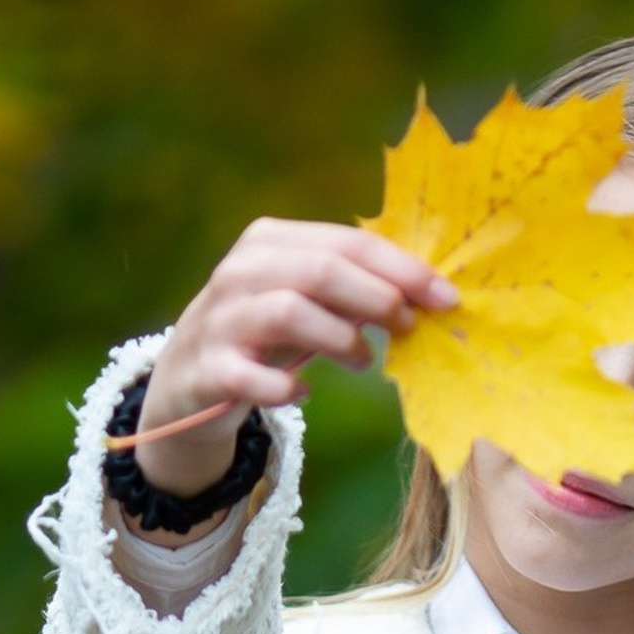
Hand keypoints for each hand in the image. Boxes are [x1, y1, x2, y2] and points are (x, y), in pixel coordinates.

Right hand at [134, 219, 456, 501]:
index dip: (403, 269)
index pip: (348, 242)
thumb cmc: (263, 336)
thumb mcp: (306, 301)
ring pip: (290, 311)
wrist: (187, 382)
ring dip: (341, 338)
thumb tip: (426, 294)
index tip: (447, 298)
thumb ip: (354, 289)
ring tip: (363, 360)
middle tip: (408, 327)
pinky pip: (253, 376)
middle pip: (322, 270)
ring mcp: (220, 320)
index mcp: (270, 242)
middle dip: (378, 298)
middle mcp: (240, 272)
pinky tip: (303, 391)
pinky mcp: (208, 369)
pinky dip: (286, 386)